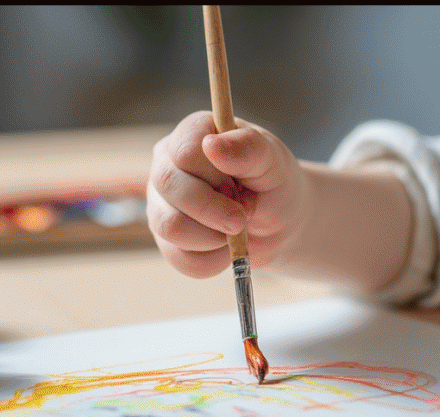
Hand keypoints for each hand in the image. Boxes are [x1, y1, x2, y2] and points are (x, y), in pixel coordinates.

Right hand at [148, 110, 309, 278]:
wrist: (278, 224)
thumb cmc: (272, 182)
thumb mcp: (272, 161)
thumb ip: (247, 147)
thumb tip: (212, 145)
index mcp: (192, 135)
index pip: (185, 152)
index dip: (215, 174)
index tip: (240, 184)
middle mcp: (167, 166)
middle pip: (169, 185)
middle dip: (213, 209)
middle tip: (243, 217)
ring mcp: (160, 204)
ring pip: (170, 225)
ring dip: (213, 236)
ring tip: (236, 230)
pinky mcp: (164, 239)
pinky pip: (179, 258)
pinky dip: (212, 260)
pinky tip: (226, 247)